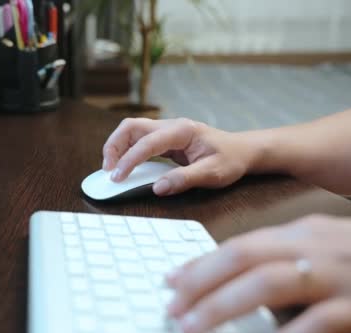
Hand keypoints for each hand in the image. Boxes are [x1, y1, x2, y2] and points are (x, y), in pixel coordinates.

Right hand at [102, 118, 255, 195]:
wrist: (243, 150)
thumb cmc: (231, 160)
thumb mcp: (213, 174)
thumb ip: (185, 179)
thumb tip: (158, 188)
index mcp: (182, 131)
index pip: (147, 142)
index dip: (129, 160)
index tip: (118, 178)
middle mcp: (171, 126)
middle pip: (131, 127)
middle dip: (114, 146)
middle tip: (107, 170)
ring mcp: (166, 131)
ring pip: (131, 131)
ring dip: (117, 147)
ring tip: (112, 170)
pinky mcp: (164, 140)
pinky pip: (138, 140)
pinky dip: (126, 151)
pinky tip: (124, 167)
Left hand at [166, 214, 350, 332]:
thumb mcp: (325, 245)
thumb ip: (283, 256)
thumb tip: (235, 277)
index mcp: (301, 233)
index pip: (238, 245)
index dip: (200, 263)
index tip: (171, 280)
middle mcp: (313, 248)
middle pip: (243, 259)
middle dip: (200, 284)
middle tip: (172, 308)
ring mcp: (337, 277)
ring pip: (267, 285)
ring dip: (222, 307)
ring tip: (193, 328)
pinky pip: (313, 326)